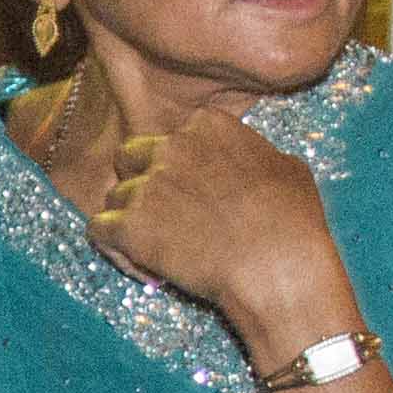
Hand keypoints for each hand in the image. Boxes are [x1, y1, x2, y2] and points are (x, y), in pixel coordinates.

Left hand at [85, 109, 357, 353]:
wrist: (278, 266)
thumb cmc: (294, 221)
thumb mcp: (288, 169)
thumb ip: (256, 155)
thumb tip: (254, 161)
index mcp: (207, 126)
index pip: (174, 137)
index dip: (179, 167)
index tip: (195, 193)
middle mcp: (171, 147)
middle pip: (131, 157)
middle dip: (141, 182)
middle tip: (164, 216)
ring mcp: (146, 185)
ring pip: (114, 196)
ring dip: (129, 220)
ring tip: (156, 249)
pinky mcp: (130, 226)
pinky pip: (99, 230)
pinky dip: (113, 247)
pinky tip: (139, 263)